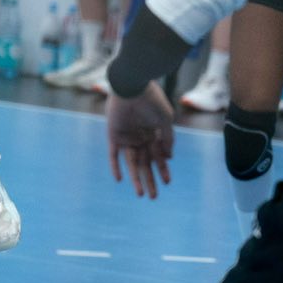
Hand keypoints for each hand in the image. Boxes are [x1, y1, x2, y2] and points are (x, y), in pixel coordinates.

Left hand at [106, 80, 175, 199]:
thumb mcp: (166, 120)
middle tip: (154, 197)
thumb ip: (168, 138)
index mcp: (153, 133)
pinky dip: (116, 166)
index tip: (168, 182)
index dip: (163, 169)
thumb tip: (168, 158)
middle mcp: (140, 137)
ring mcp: (127, 137)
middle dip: (150, 180)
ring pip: (132, 163)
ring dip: (136, 178)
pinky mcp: (114, 134)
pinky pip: (114, 154)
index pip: (158, 156)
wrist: (133, 85)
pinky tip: (120, 180)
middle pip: (145, 163)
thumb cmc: (152, 100)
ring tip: (141, 194)